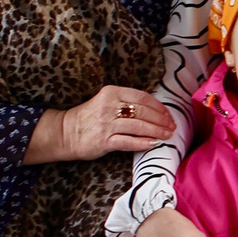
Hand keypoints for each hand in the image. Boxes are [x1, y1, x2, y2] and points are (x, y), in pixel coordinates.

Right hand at [33, 85, 173, 163]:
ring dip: (156, 131)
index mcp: (112, 92)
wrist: (65, 132)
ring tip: (167, 135)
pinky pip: (128, 141)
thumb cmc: (89, 117)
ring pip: (139, 126)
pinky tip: (153, 144)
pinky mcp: (103, 140)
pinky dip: (143, 142)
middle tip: (172, 127)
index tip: (168, 115)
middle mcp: (110, 106)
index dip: (159, 107)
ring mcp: (106, 123)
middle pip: (143, 111)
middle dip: (161, 120)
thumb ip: (126, 102)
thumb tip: (154, 109)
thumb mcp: (106, 101)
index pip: (142, 97)